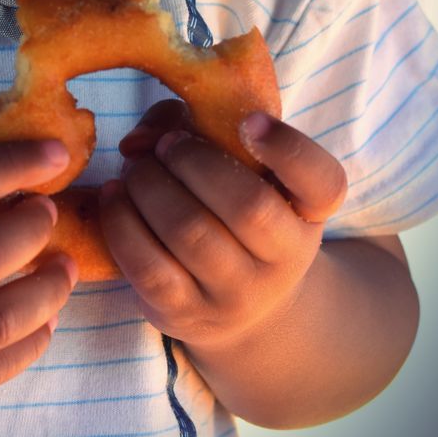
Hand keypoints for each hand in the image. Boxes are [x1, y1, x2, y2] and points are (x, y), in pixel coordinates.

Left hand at [99, 100, 347, 347]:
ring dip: (150, 186)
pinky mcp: (186, 315)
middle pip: (246, 206)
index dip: (287, 147)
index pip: (323, 182)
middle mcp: (285, 259)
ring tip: (136, 167)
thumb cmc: (234, 210)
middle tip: (167, 145)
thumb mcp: (239, 165)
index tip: (249, 121)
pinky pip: (149, 267)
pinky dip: (122, 222)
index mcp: (308, 210)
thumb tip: (143, 139)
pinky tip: (115, 195)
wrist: (243, 306)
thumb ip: (193, 124)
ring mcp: (237, 295)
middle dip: (192, 161)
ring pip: (190, 233)